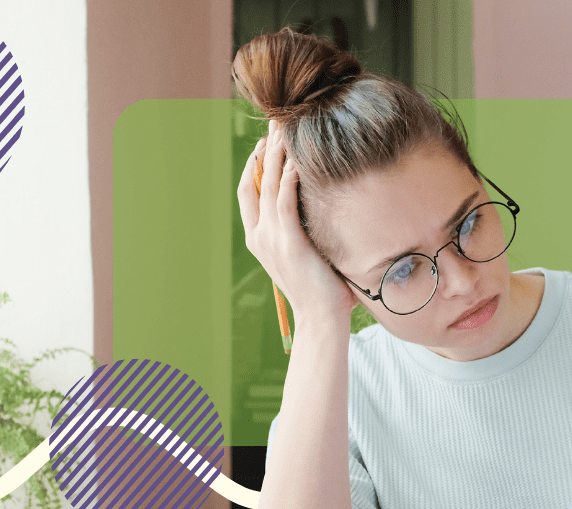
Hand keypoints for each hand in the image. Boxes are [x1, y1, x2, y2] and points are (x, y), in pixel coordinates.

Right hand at [237, 119, 357, 324]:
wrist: (320, 320)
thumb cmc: (322, 290)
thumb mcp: (306, 254)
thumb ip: (304, 230)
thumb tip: (323, 208)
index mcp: (258, 239)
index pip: (248, 193)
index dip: (254, 165)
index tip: (266, 143)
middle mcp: (259, 236)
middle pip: (254, 182)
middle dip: (265, 151)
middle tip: (276, 124)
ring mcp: (271, 239)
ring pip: (269, 186)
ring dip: (278, 157)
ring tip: (287, 132)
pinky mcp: (289, 243)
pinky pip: (284, 202)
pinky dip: (289, 180)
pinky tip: (299, 162)